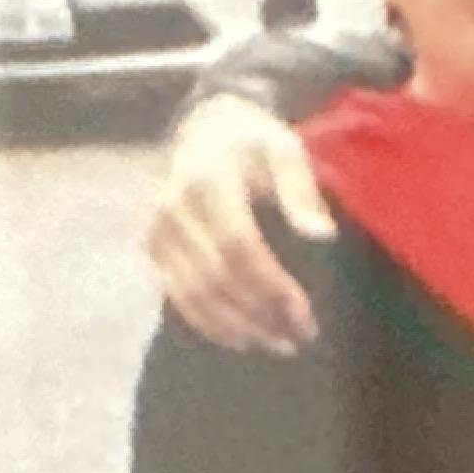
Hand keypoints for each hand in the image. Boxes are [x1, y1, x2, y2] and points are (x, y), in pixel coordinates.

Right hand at [145, 97, 331, 352]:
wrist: (205, 128)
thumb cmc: (255, 142)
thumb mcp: (286, 148)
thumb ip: (301, 189)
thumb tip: (321, 235)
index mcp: (209, 181)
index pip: (239, 247)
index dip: (271, 286)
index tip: (305, 315)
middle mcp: (174, 208)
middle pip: (216, 278)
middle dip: (260, 314)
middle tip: (300, 338)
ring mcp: (157, 230)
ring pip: (193, 295)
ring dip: (236, 328)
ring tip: (278, 344)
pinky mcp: (152, 247)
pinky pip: (177, 296)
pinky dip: (209, 323)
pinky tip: (242, 337)